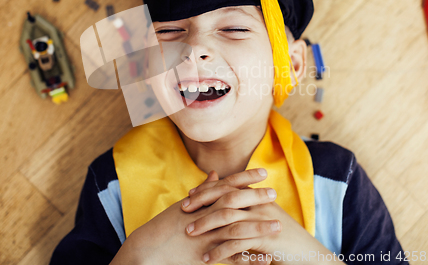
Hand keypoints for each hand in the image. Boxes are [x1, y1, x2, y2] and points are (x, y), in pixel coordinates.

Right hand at [110, 179, 274, 264]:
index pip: (227, 184)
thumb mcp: (183, 204)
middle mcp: (204, 216)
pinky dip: (250, 258)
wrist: (148, 250)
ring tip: (278, 225)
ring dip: (259, 227)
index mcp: (200, 202)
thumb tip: (216, 173)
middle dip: (256, 198)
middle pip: (235, 203)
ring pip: (237, 230)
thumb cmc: (165, 225)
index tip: (264, 171)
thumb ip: (203, 190)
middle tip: (275, 193)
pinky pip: (232, 258)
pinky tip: (266, 258)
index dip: (246, 177)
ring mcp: (206, 237)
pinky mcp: (206, 256)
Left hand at [183, 169, 336, 264]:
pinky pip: (237, 244)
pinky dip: (220, 251)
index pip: (228, 186)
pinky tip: (207, 258)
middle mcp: (260, 204)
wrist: (308, 255)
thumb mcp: (264, 217)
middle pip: (225, 198)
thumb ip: (245, 205)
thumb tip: (225, 198)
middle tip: (184, 212)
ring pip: (228, 219)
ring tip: (190, 234)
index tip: (190, 196)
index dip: (208, 190)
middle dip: (202, 204)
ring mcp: (263, 221)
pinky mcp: (266, 241)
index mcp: (259, 196)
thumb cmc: (282, 237)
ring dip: (206, 226)